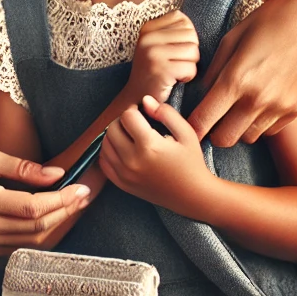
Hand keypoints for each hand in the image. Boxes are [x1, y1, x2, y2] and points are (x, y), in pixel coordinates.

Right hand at [0, 148, 91, 259]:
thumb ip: (23, 168)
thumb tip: (57, 173)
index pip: (33, 208)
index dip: (62, 200)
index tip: (82, 188)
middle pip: (36, 228)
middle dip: (66, 212)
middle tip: (85, 196)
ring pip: (32, 241)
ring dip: (57, 225)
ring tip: (75, 205)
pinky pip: (19, 246)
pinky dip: (40, 234)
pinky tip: (53, 218)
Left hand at [100, 95, 209, 210]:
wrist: (192, 195)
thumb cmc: (191, 162)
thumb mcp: (186, 133)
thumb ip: (165, 113)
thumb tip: (145, 100)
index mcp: (149, 146)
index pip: (127, 116)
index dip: (135, 110)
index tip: (143, 114)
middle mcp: (132, 161)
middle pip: (112, 128)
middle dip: (123, 121)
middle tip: (136, 123)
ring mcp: (125, 174)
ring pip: (105, 144)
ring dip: (114, 135)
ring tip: (130, 135)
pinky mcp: (122, 184)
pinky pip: (104, 162)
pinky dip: (109, 152)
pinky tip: (123, 149)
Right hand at [127, 11, 198, 102]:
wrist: (136, 100)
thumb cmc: (154, 73)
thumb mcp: (157, 45)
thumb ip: (173, 31)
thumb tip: (198, 21)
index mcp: (147, 28)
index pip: (182, 20)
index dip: (185, 38)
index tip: (172, 51)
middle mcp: (147, 37)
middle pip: (191, 35)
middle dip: (190, 52)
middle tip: (175, 64)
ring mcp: (152, 53)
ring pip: (194, 51)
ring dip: (190, 65)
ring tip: (175, 72)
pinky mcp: (161, 70)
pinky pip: (191, 69)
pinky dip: (187, 77)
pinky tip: (174, 81)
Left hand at [188, 0, 296, 147]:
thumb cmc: (271, 20)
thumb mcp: (232, 38)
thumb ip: (214, 70)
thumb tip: (202, 94)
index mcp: (236, 79)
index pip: (203, 120)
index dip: (192, 126)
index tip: (190, 124)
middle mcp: (258, 99)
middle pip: (224, 139)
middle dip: (213, 132)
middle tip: (213, 118)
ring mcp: (280, 107)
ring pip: (249, 137)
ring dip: (239, 127)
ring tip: (239, 107)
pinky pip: (271, 129)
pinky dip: (261, 123)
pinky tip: (261, 102)